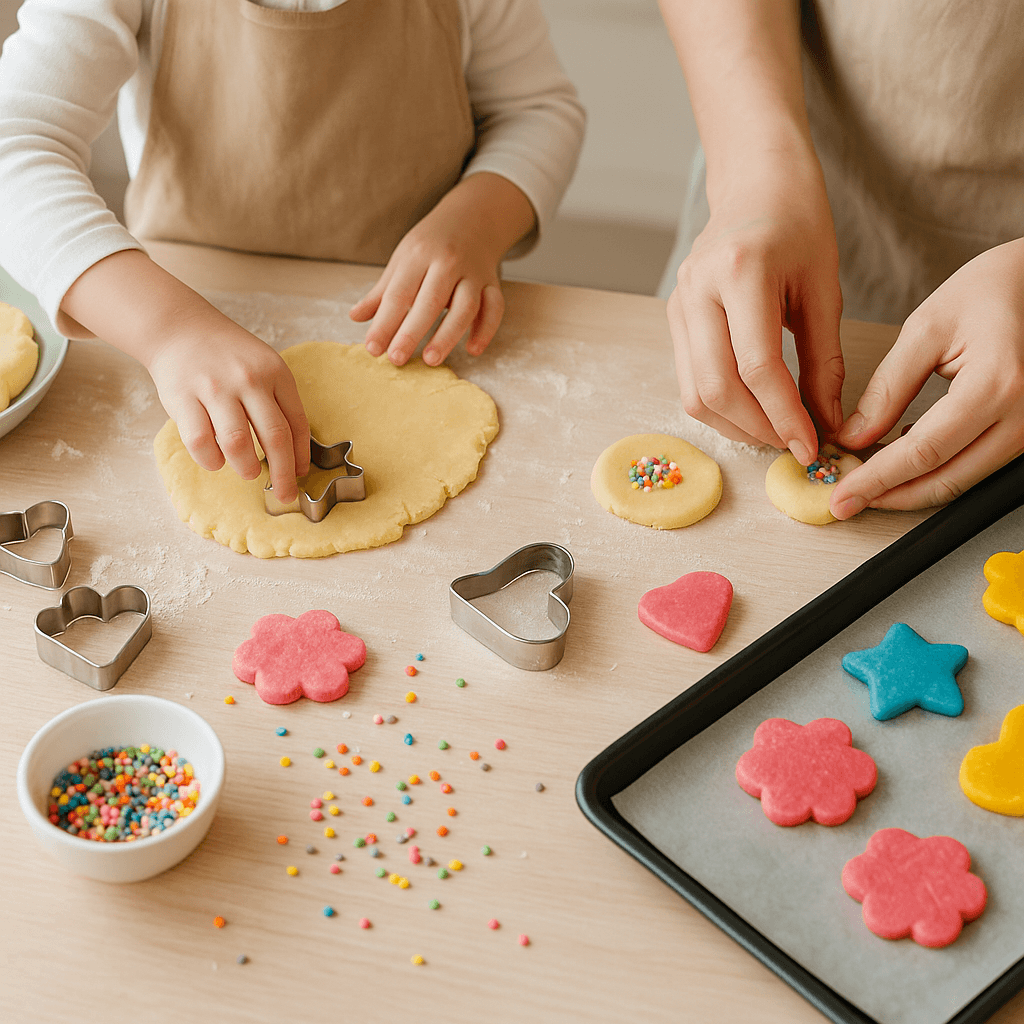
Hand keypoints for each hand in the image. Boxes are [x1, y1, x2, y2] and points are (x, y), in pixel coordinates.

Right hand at [147, 317, 309, 501]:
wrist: (179, 327)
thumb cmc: (226, 355)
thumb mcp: (263, 366)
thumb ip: (277, 401)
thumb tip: (293, 452)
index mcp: (275, 372)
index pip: (296, 422)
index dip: (301, 455)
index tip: (300, 475)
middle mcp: (249, 380)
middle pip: (275, 437)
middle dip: (283, 474)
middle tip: (284, 495)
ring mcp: (215, 388)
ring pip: (238, 443)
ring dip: (247, 467)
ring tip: (249, 472)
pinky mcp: (183, 398)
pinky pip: (201, 442)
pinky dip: (211, 460)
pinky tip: (216, 461)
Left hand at [349, 172, 534, 366]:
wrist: (472, 218)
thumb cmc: (430, 244)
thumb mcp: (402, 260)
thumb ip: (381, 292)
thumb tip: (355, 317)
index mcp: (419, 255)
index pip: (399, 294)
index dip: (384, 323)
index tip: (373, 349)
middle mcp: (448, 262)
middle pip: (430, 301)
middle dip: (412, 332)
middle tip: (396, 359)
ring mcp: (473, 273)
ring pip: (465, 307)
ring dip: (448, 335)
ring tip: (430, 360)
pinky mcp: (492, 283)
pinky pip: (494, 308)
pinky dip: (486, 329)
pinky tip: (473, 350)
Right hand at [667, 156, 844, 465]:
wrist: (756, 183)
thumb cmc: (799, 224)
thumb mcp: (824, 288)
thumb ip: (824, 360)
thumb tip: (828, 421)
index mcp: (742, 272)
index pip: (757, 367)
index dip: (785, 415)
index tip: (811, 445)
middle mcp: (699, 289)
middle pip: (716, 388)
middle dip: (757, 428)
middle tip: (792, 444)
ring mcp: (678, 304)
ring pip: (694, 393)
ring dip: (734, 425)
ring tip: (774, 431)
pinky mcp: (673, 317)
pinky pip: (690, 380)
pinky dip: (720, 407)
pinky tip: (752, 410)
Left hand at [831, 238, 1023, 516]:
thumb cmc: (988, 290)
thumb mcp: (925, 330)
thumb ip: (887, 389)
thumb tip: (853, 437)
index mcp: (997, 384)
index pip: (923, 451)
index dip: (876, 480)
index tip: (841, 496)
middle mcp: (1023, 415)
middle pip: (945, 479)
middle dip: (889, 495)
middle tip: (845, 500)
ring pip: (962, 481)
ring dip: (911, 489)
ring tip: (865, 482)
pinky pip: (976, 466)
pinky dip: (936, 472)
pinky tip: (902, 462)